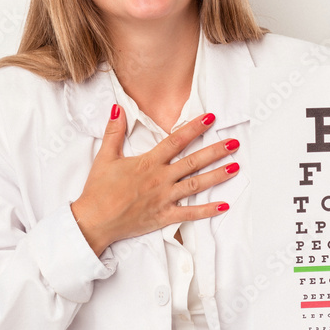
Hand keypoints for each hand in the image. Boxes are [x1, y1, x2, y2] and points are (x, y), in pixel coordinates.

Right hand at [71, 106, 240, 256]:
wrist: (93, 220)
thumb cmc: (98, 190)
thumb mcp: (105, 157)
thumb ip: (114, 132)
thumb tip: (118, 108)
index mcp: (148, 163)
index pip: (176, 141)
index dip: (194, 128)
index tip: (211, 118)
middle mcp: (160, 179)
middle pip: (193, 162)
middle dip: (215, 151)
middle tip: (234, 143)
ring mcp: (164, 198)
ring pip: (196, 185)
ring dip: (217, 176)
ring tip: (235, 167)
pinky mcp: (164, 217)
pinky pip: (190, 214)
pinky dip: (207, 210)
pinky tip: (224, 205)